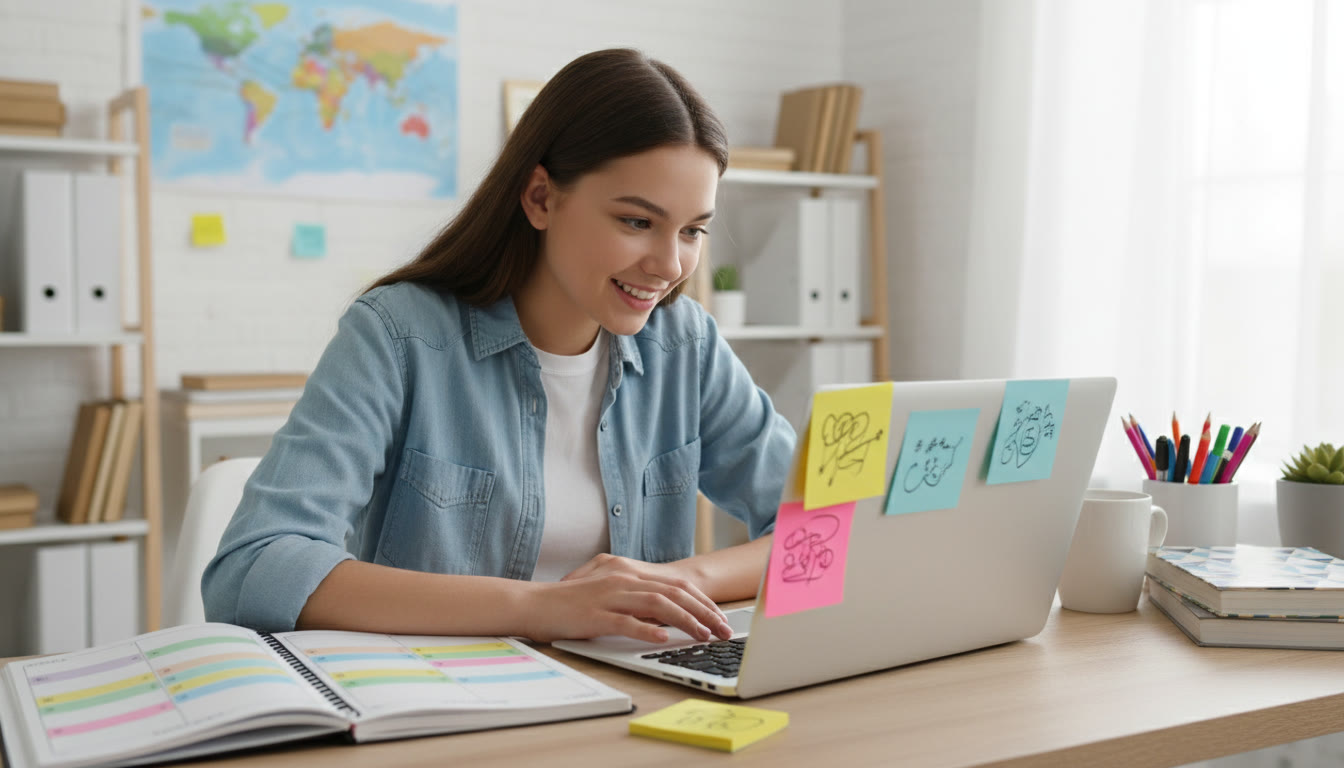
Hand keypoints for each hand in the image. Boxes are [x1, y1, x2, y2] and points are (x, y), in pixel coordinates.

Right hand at [519, 555, 731, 643]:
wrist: (534, 603)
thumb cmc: (570, 603)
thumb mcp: (608, 592)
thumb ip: (635, 598)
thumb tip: (666, 615)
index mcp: (627, 572)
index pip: (674, 584)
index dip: (701, 600)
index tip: (719, 617)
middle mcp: (622, 579)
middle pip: (673, 593)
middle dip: (704, 612)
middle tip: (723, 630)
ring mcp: (609, 596)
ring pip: (658, 605)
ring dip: (686, 621)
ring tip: (704, 636)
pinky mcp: (596, 615)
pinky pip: (627, 621)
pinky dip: (648, 630)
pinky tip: (664, 639)